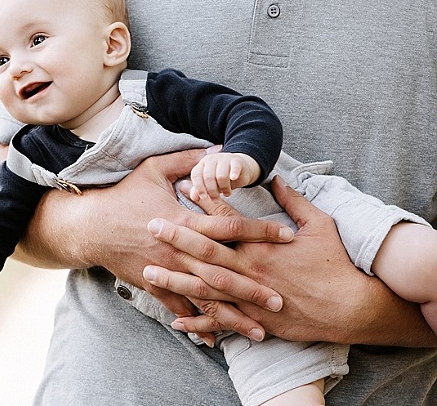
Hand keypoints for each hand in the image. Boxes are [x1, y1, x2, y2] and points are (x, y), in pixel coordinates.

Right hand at [28, 150, 291, 328]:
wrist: (90, 226)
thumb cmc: (124, 195)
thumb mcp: (154, 169)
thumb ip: (188, 161)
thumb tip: (217, 149)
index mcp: (182, 221)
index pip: (229, 227)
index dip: (259, 231)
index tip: (288, 236)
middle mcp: (178, 250)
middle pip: (222, 271)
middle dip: (253, 287)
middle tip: (281, 300)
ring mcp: (166, 271)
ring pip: (205, 297)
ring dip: (232, 315)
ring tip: (259, 332)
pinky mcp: (153, 285)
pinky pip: (179, 308)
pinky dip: (197, 324)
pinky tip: (217, 340)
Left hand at [146, 176, 425, 344]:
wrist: (352, 307)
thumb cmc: (337, 264)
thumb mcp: (320, 225)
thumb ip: (295, 201)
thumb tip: (277, 178)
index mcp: (262, 245)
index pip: (228, 218)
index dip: (205, 201)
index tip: (185, 187)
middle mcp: (251, 269)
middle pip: (206, 250)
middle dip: (177, 237)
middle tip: (151, 225)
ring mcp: (250, 296)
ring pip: (205, 287)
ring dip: (175, 279)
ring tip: (149, 271)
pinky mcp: (255, 320)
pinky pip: (221, 321)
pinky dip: (199, 323)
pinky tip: (176, 321)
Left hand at [189, 151, 259, 200]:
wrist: (240, 168)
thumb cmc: (221, 178)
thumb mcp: (209, 184)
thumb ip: (200, 190)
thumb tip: (193, 198)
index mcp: (202, 164)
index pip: (196, 175)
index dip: (199, 187)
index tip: (204, 197)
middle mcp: (211, 159)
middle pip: (208, 177)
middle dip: (212, 191)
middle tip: (216, 200)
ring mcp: (224, 159)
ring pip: (221, 176)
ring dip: (224, 188)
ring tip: (227, 193)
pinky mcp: (237, 160)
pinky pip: (234, 167)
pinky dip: (233, 174)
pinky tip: (233, 179)